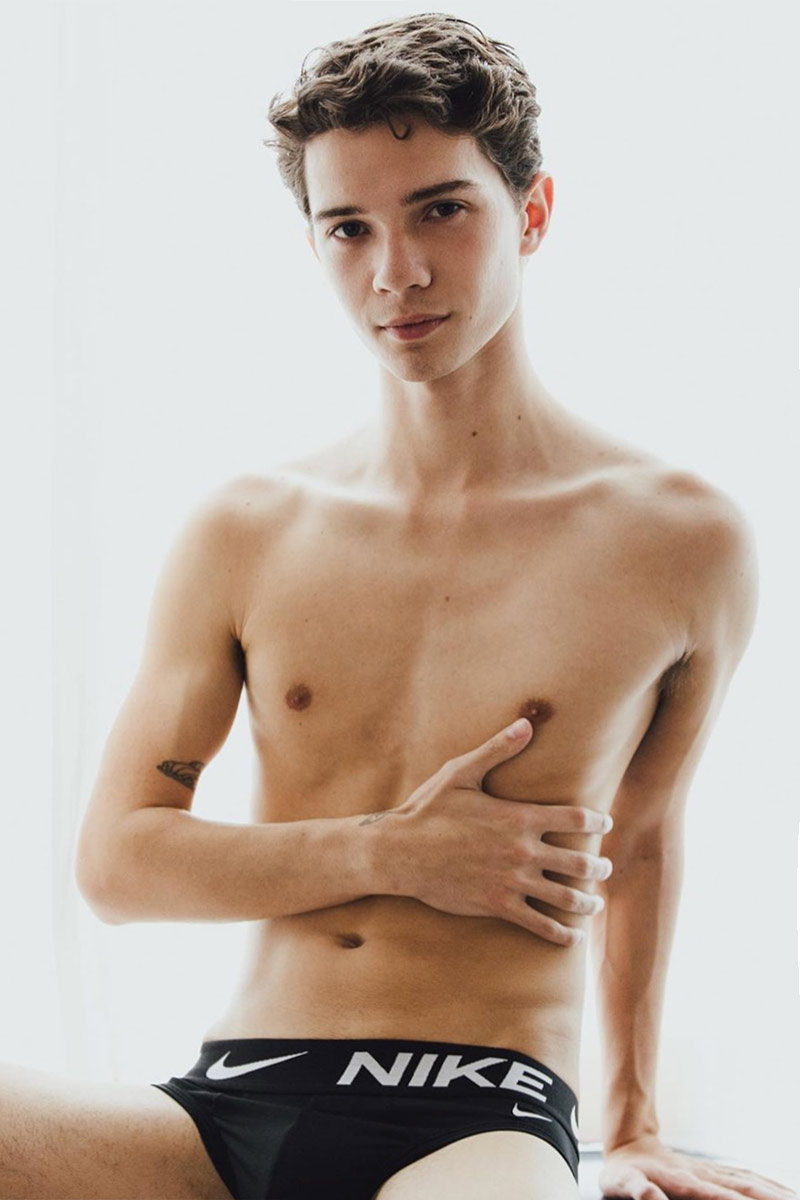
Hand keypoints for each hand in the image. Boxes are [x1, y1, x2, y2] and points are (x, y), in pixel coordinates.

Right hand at [377, 716, 613, 945]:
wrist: (402, 852)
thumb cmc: (430, 809)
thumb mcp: (462, 772)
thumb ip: (498, 749)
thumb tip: (527, 723)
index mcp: (519, 817)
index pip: (574, 819)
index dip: (597, 822)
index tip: (605, 824)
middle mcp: (522, 851)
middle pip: (579, 862)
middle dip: (599, 866)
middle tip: (607, 867)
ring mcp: (512, 882)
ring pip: (565, 897)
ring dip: (587, 901)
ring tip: (596, 902)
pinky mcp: (498, 906)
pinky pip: (539, 925)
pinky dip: (561, 933)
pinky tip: (573, 936)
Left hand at [599, 1134, 796, 1198]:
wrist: (629, 1146)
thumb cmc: (623, 1173)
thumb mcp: (622, 1184)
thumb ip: (639, 1191)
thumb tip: (651, 1198)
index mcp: (684, 1182)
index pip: (718, 1196)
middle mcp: (704, 1175)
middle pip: (745, 1190)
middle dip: (772, 1199)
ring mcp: (712, 1172)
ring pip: (751, 1183)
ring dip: (776, 1193)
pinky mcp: (715, 1172)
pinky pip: (747, 1179)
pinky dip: (769, 1186)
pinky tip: (785, 1192)